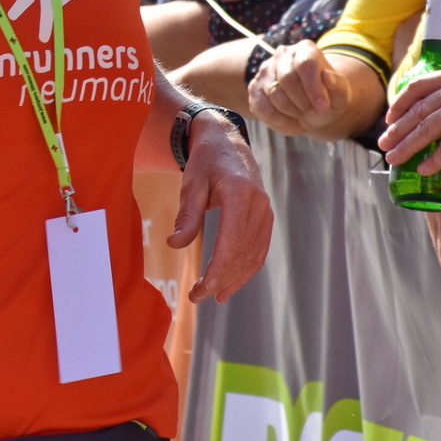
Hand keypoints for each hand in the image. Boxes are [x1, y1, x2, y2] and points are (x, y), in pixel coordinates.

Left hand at [168, 114, 271, 302]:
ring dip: (235, 279)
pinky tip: (230, 282)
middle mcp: (259, 205)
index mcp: (241, 194)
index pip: (232, 242)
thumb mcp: (191, 183)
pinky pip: (259, 249)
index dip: (218, 270)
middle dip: (221, 280)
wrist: (226, 143)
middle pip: (243, 253)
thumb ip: (186, 214)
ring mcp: (265, 212)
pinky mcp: (265, 217)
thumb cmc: (205, 161)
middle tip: (197, 297)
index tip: (201, 290)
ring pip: (254, 255)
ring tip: (213, 296)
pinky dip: (246, 268)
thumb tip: (175, 245)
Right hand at [246, 39, 347, 135]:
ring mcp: (265, 70)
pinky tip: (288, 118)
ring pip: (275, 95)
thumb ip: (338, 85)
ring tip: (301, 112)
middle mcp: (282, 54)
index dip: (314, 88)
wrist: (311, 108)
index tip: (323, 106)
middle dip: (303, 102)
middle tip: (312, 109)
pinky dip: (278, 119)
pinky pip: (263, 108)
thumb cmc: (327, 99)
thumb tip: (327, 76)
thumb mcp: (341, 95)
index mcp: (305, 49)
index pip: (306, 63)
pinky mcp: (254, 89)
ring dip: (292, 111)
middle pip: (288, 79)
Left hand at [382, 66, 440, 173]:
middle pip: (418, 110)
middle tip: (384, 144)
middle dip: (397, 130)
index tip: (389, 120)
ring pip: (425, 129)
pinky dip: (431, 161)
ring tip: (393, 159)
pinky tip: (422, 170)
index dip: (400, 104)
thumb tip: (422, 119)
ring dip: (406, 147)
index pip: (418, 86)